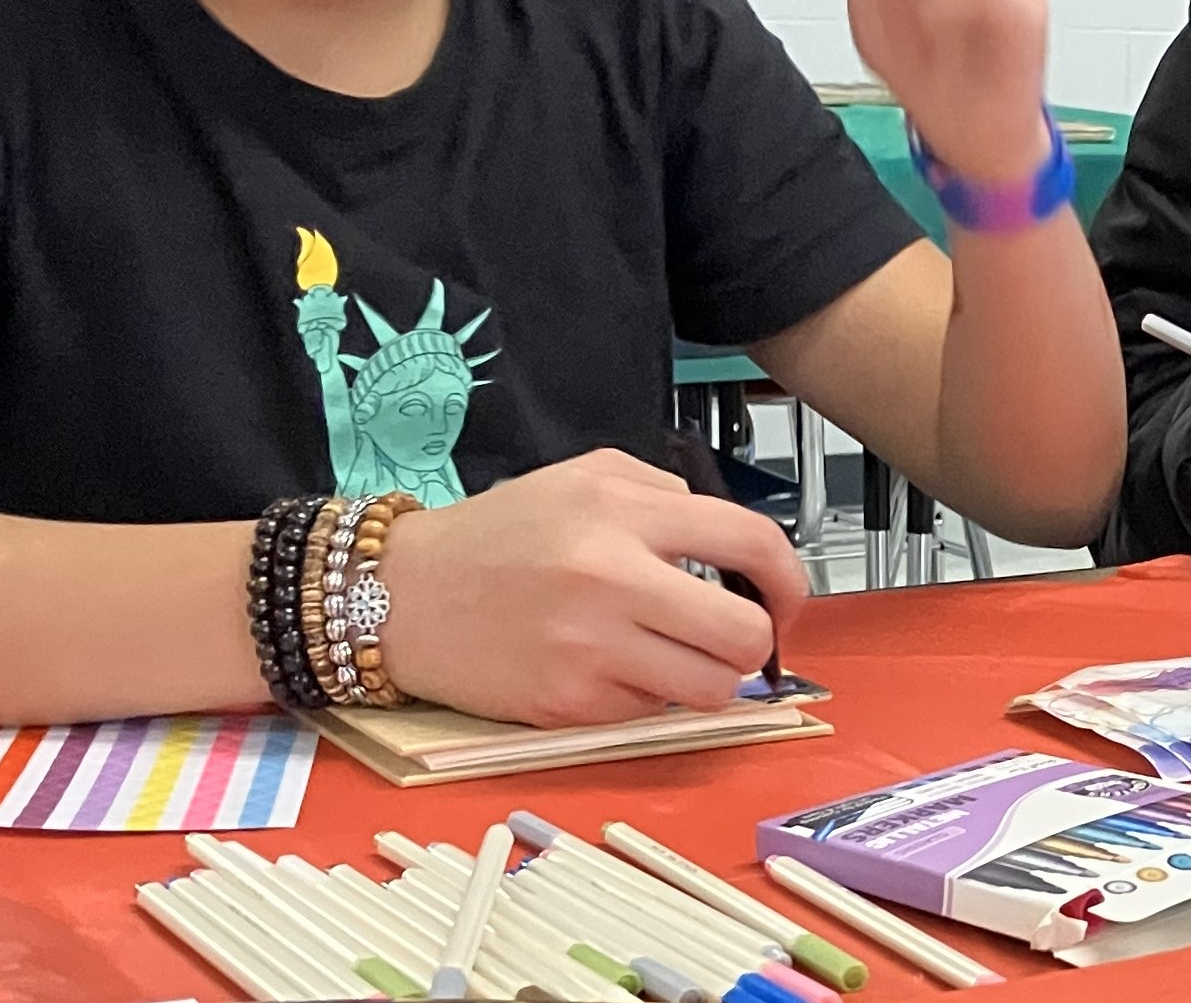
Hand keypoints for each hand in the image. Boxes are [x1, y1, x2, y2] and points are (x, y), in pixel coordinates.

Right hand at [375, 450, 806, 727]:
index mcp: (624, 514)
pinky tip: (615, 668)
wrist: (401, 594)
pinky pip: (651, 713)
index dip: (789, 577)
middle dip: (757, 641)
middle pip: (746, 635)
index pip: (751, 543)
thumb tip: (729, 541)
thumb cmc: (496, 534)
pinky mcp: (567, 707)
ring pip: (711, 690)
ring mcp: (591, 651)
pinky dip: (648, 697)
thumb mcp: (583, 477)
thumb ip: (663, 492)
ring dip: (710, 678)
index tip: (786, 596)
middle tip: (735, 635)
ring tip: (677, 654)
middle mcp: (613, 581)